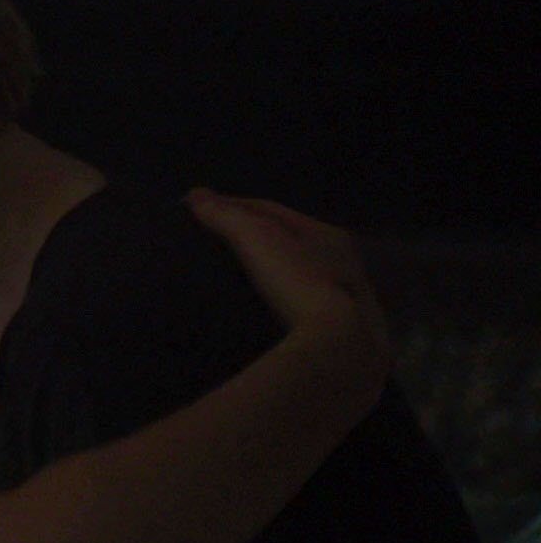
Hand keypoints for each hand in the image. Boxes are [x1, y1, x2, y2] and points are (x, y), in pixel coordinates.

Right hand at [185, 187, 392, 391]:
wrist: (336, 346)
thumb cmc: (297, 281)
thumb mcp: (256, 239)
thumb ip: (227, 216)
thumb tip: (196, 195)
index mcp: (326, 235)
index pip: (274, 210)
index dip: (236, 204)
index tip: (203, 205)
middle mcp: (343, 263)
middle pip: (294, 241)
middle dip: (261, 236)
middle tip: (223, 238)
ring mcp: (345, 301)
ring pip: (304, 276)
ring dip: (275, 272)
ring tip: (242, 276)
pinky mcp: (336, 335)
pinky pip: (302, 309)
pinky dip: (281, 303)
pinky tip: (265, 312)